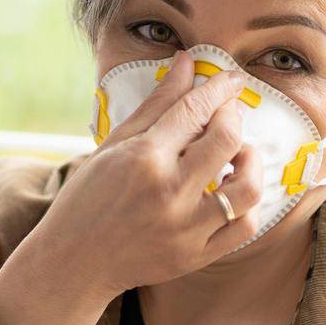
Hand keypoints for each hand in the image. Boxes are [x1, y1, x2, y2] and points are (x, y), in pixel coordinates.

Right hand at [34, 49, 265, 300]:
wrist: (74, 262)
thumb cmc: (87, 199)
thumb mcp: (115, 145)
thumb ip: (157, 104)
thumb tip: (187, 62)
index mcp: (144, 158)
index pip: (195, 110)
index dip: (219, 88)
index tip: (232, 79)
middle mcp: (169, 192)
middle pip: (227, 139)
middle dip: (234, 116)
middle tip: (228, 114)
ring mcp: (186, 228)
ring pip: (246, 187)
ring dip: (251, 161)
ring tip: (237, 155)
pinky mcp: (196, 256)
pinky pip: (244, 228)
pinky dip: (249, 205)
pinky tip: (233, 191)